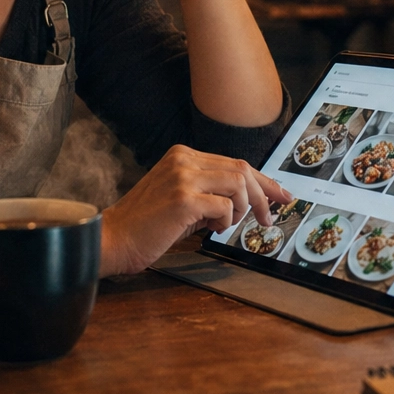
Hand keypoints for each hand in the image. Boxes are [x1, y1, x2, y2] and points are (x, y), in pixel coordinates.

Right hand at [99, 145, 291, 274]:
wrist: (113, 239)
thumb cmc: (146, 225)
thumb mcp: (180, 197)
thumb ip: (209, 191)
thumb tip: (248, 199)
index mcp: (183, 155)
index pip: (234, 162)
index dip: (262, 180)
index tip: (280, 195)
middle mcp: (184, 159)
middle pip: (241, 169)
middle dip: (264, 194)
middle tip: (271, 216)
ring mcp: (183, 177)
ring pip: (238, 185)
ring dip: (240, 210)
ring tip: (223, 225)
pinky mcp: (183, 199)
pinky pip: (224, 207)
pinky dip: (225, 222)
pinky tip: (209, 229)